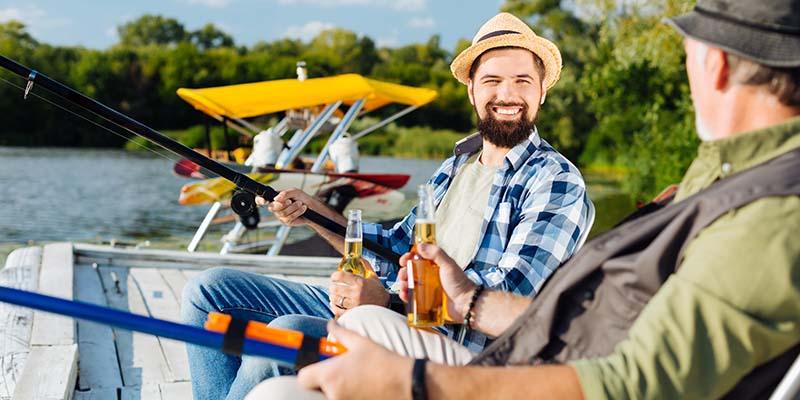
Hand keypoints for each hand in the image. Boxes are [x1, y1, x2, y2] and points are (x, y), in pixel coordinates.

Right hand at [257, 189, 322, 226]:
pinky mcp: (286, 221)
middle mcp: (275, 207)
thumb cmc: (301, 198)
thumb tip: (277, 198)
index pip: (261, 200)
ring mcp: (280, 215)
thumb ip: (285, 193)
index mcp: (274, 198)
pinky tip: (302, 209)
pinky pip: (288, 218)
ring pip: (282, 213)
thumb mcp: (294, 191)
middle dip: (282, 204)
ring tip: (300, 204)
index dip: (259, 200)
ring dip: (293, 207)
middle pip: (272, 207)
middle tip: (290, 201)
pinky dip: (297, 212)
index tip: (263, 200)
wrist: (311, 207)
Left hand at [297, 321, 411, 399]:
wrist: (407, 383)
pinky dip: (348, 397)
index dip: (309, 373)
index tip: (318, 370)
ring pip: (329, 397)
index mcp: (330, 375)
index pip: (303, 378)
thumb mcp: (361, 342)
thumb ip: (341, 333)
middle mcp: (333, 394)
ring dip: (336, 391)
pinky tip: (362, 390)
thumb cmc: (384, 362)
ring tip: (355, 382)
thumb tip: (331, 324)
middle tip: (340, 376)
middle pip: (315, 390)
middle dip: (322, 384)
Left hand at [328, 268, 388, 317]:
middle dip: (332, 286)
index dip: (335, 276)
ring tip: (334, 294)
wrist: (385, 305)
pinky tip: (335, 303)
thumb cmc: (379, 292)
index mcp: (360, 283)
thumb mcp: (373, 277)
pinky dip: (334, 306)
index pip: (340, 276)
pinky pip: (337, 310)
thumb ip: (366, 266)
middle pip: (335, 288)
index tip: (335, 277)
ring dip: (332, 296)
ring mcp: (354, 304)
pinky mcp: (353, 312)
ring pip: (335, 299)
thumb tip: (359, 258)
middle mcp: (356, 293)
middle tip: (333, 285)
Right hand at [398, 244, 476, 322]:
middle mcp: (430, 275)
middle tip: (403, 275)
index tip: (405, 259)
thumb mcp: (449, 265)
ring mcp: (427, 287)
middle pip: (411, 270)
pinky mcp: (426, 300)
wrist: (466, 304)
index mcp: (435, 264)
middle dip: (404, 271)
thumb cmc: (460, 284)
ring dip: (403, 284)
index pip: (418, 257)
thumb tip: (421, 246)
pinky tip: (406, 296)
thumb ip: (436, 254)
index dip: (409, 257)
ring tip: (404, 287)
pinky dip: (406, 296)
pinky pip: (412, 296)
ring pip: (409, 283)